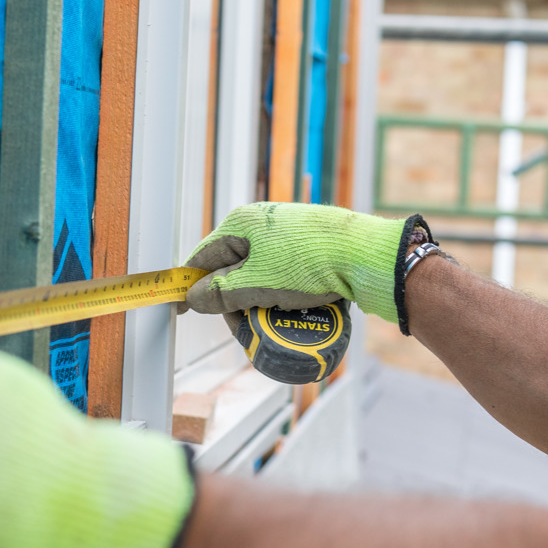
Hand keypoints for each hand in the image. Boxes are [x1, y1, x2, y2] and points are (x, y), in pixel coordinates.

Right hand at [185, 203, 427, 330]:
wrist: (365, 256)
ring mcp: (288, 233)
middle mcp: (262, 223)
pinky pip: (284, 275)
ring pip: (259, 275)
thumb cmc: (309, 264)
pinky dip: (282, 294)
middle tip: (245, 325)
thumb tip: (193, 298)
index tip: (182, 308)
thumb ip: (220, 294)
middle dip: (234, 301)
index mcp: (242, 224)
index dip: (191, 285)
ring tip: (274, 317)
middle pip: (232, 269)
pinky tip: (294, 307)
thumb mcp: (256, 285)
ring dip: (259, 300)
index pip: (203, 257)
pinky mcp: (310, 246)